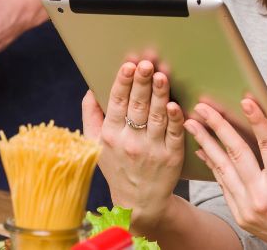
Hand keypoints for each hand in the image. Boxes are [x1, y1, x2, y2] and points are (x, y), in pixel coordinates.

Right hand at [82, 60, 186, 235]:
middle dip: (142, 83)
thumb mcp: (95, 143)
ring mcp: (152, 150)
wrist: (139, 201)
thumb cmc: (116, 166)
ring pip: (157, 117)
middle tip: (146, 64)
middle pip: (137, 107)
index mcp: (111, 135)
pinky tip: (175, 105)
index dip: (122, 83)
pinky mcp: (172, 157)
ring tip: (161, 76)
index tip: (128, 66)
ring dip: (159, 95)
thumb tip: (90, 88)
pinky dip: (175, 119)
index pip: (116, 103)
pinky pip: (174, 134)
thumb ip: (91, 115)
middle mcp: (130, 142)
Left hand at [187, 98, 266, 249]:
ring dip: (205, 143)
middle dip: (218, 126)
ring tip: (192, 124)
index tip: (246, 101)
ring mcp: (248, 208)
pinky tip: (203, 149)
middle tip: (203, 107)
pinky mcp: (241, 215)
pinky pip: (223, 184)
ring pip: (223, 168)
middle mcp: (262, 197)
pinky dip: (212, 165)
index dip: (258, 120)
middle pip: (236, 153)